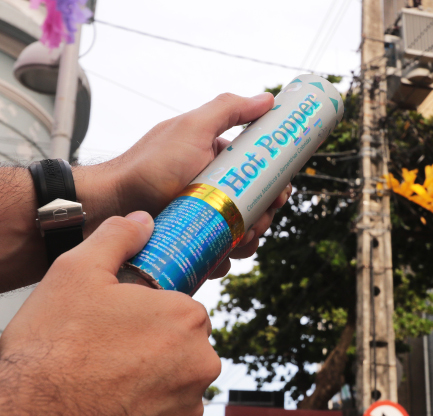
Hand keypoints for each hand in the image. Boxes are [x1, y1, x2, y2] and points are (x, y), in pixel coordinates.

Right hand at [0, 211, 219, 415]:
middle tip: (111, 353)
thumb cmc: (50, 349)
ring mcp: (188, 405)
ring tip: (107, 381)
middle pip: (184, 346)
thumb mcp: (76, 272)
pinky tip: (112, 405)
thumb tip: (143, 222)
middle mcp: (200, 363)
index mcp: (186, 318)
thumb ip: (117, 238)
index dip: (152, 315)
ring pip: (177, 381)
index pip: (184, 309)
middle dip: (155, 347)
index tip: (124, 325)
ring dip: (153, 380)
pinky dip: (147, 411)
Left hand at [86, 92, 288, 276]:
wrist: (112, 204)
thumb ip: (228, 109)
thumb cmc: (149, 164)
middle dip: (264, 217)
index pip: (261, 173)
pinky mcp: (197, 243)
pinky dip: (227, 257)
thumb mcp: (191, 128)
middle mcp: (217, 190)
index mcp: (221, 162)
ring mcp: (207, 218)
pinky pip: (222, 253)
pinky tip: (222, 255)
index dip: (276, 185)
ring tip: (240, 241)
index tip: (279, 195)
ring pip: (244, 233)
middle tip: (258, 223)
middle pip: (257, 206)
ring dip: (251, 240)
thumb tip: (268, 100)